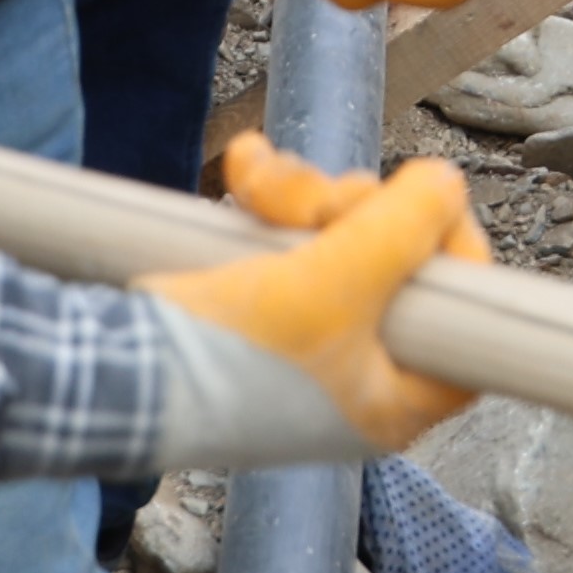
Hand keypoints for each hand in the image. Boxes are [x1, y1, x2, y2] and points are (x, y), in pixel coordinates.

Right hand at [139, 133, 490, 452]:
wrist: (107, 371)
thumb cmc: (228, 355)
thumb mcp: (337, 283)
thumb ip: (405, 230)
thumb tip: (447, 186)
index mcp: (393, 398)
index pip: (464, 318)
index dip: (447, 248)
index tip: (415, 211)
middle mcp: (357, 377)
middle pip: (396, 260)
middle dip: (348, 209)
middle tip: (313, 206)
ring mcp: (308, 344)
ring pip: (337, 239)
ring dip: (298, 195)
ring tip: (251, 180)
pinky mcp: (260, 314)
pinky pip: (287, 245)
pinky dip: (266, 206)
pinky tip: (240, 173)